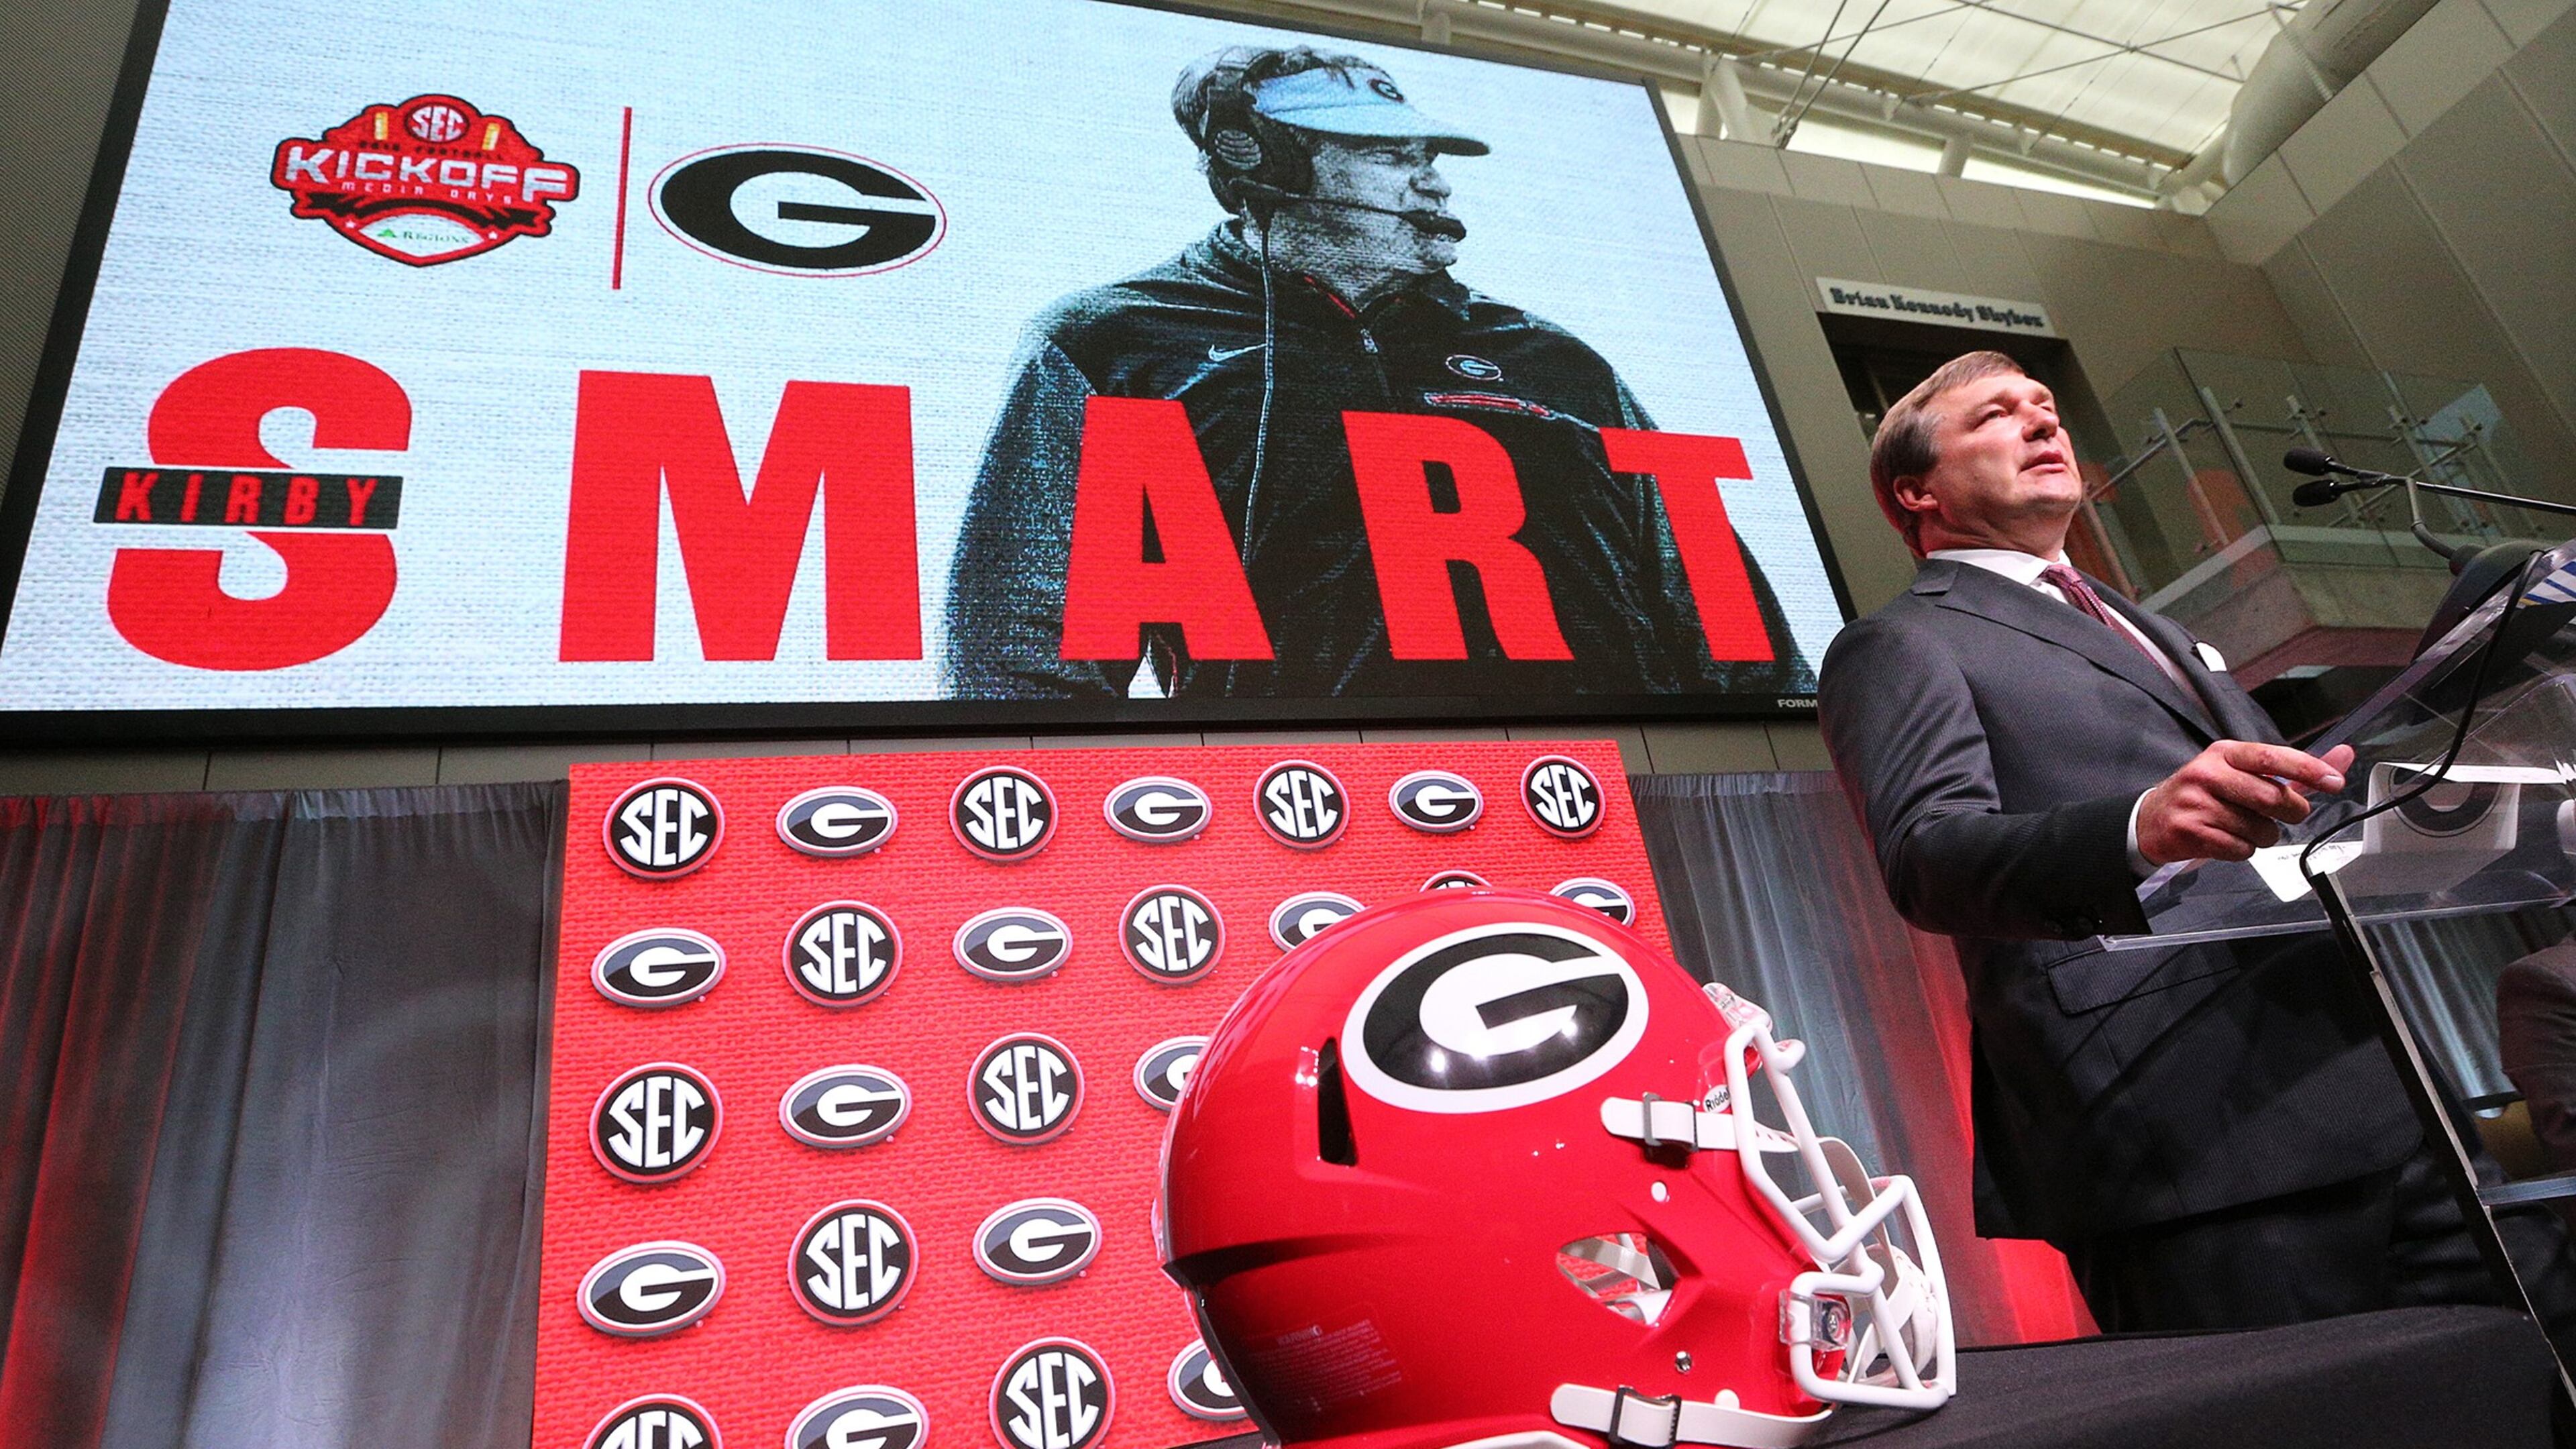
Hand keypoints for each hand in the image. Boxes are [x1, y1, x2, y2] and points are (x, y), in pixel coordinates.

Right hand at [2137, 741, 2354, 864]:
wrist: (2151, 819)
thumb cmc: (2205, 794)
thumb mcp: (2243, 773)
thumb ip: (2294, 769)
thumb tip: (2343, 756)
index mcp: (2224, 753)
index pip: (2271, 757)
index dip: (2307, 769)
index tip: (2334, 781)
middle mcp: (2208, 773)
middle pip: (2271, 797)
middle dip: (2291, 812)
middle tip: (2286, 814)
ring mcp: (2196, 803)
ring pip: (2259, 828)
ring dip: (2263, 835)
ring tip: (2243, 827)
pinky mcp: (2190, 831)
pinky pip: (2240, 848)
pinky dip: (2242, 849)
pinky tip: (2226, 839)